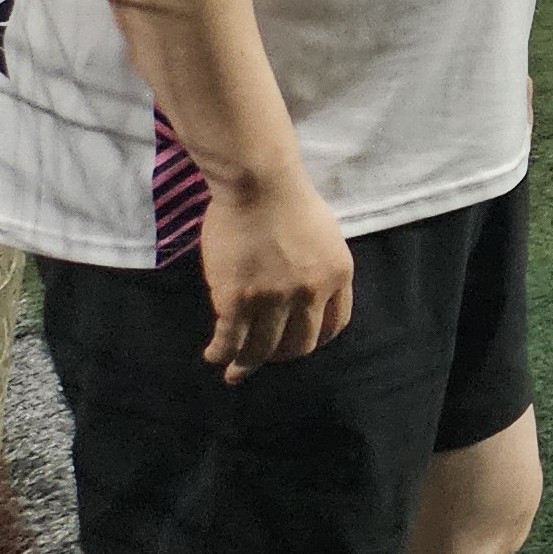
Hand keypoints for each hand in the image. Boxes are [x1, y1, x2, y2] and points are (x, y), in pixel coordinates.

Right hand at [199, 170, 353, 381]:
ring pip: (262, 349)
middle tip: (264, 358)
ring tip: (235, 370)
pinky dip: (221, 353)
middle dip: (281, 356)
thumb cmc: (290, 201)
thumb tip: (308, 295)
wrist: (259, 183)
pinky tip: (214, 355)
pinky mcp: (237, 299)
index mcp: (338, 276)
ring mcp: (274, 299)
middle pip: (299, 345)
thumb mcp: (325, 237)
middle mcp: (311, 293)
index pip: (334, 326)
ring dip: (248, 364)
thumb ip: (319, 269)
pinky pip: (230, 340)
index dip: (314, 340)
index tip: (297, 344)